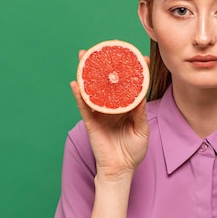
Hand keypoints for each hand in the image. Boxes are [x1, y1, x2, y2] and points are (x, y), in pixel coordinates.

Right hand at [70, 50, 149, 178]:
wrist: (121, 170)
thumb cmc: (133, 152)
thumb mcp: (141, 130)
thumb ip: (140, 113)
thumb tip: (140, 96)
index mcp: (127, 108)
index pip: (129, 86)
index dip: (133, 71)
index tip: (139, 56)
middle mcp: (112, 107)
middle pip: (107, 82)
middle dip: (105, 65)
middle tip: (105, 47)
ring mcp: (100, 113)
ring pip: (93, 89)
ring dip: (87, 73)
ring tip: (84, 56)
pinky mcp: (91, 122)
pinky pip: (84, 106)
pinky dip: (79, 95)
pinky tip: (75, 83)